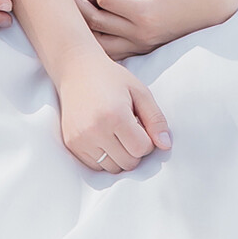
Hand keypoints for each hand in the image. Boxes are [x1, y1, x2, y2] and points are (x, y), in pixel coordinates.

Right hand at [54, 51, 171, 173]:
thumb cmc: (111, 79)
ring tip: (116, 134)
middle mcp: (95, 130)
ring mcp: (80, 139)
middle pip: (128, 163)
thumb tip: (165, 146)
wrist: (76, 70)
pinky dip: (104, 158)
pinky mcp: (71, 144)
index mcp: (115, 116)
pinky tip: (104, 138)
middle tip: (130, 130)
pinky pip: (95, 166)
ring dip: (120, 156)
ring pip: (112, 168)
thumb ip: (156, 119)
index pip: (141, 149)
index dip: (148, 141)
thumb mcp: (140, 92)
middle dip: (134, 150)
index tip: (141, 126)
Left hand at [78, 0, 237, 59]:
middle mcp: (140, 34)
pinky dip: (95, 40)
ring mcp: (140, 45)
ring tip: (74, 8)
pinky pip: (110, 52)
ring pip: (97, 42)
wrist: (208, 7)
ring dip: (83, 25)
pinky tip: (90, 26)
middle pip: (95, 22)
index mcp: (145, 13)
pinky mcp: (141, 50)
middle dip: (78, 3)